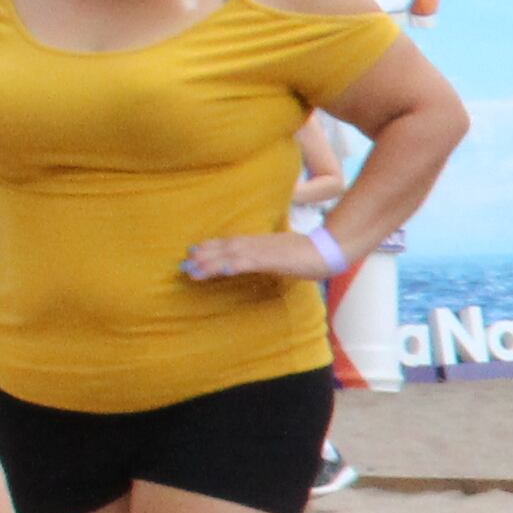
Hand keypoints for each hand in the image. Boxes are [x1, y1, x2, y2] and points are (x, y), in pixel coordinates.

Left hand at [176, 232, 326, 283]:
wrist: (329, 249)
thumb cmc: (313, 253)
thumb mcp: (287, 254)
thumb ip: (273, 256)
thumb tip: (267, 261)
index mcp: (261, 242)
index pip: (231, 242)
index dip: (212, 247)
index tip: (194, 251)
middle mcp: (258, 243)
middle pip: (225, 247)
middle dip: (203, 255)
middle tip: (183, 263)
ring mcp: (263, 250)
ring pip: (230, 254)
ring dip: (209, 262)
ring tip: (191, 269)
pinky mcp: (271, 258)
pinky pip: (247, 262)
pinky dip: (231, 264)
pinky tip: (219, 270)